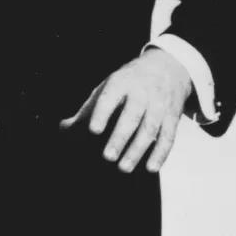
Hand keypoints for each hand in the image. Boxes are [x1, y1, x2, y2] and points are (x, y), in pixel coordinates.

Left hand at [59, 48, 191, 172]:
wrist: (167, 67)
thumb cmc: (127, 83)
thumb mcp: (107, 87)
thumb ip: (87, 108)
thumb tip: (63, 128)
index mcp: (120, 82)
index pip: (110, 97)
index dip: (102, 113)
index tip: (93, 130)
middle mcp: (141, 92)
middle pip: (132, 116)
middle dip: (120, 137)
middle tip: (107, 157)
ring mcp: (159, 104)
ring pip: (150, 129)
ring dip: (138, 150)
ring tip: (124, 168)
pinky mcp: (172, 117)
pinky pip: (169, 136)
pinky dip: (161, 153)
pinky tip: (151, 168)